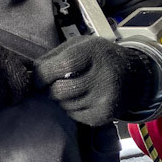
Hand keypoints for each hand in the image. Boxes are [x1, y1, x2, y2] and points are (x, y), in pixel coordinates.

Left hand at [33, 35, 154, 125]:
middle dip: (50, 89)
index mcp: (94, 52)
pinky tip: (82, 98)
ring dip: (61, 99)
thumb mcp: (79, 46)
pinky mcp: (104, 115)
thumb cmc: (98, 57)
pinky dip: (71, 109)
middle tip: (52, 85)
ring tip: (71, 89)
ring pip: (65, 105)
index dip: (43, 74)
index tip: (37, 78)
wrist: (132, 75)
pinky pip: (74, 115)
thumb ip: (54, 56)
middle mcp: (103, 76)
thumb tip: (29, 71)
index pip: (62, 65)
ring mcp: (105, 98)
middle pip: (60, 90)